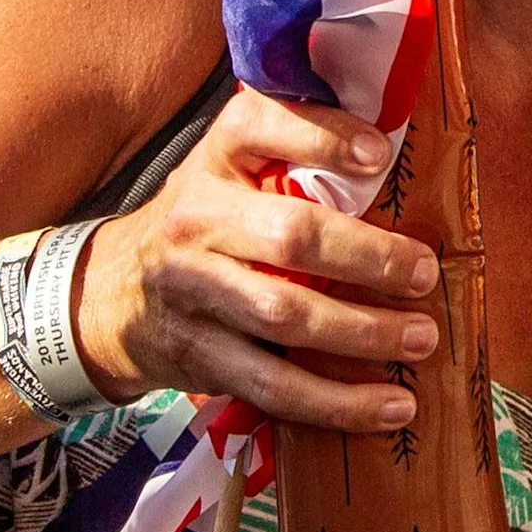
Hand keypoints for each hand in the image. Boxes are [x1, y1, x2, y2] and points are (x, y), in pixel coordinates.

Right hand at [75, 88, 439, 431]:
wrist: (107, 295)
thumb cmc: (206, 220)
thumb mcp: (232, 168)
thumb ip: (298, 152)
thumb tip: (399, 151)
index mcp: (215, 159)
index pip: (259, 125)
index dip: (323, 138)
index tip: (381, 156)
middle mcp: (196, 220)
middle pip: (289, 235)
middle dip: (367, 257)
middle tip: (424, 273)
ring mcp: (192, 292)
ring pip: (285, 315)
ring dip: (364, 332)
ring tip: (422, 338)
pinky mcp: (198, 356)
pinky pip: (274, 384)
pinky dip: (337, 401)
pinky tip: (390, 406)